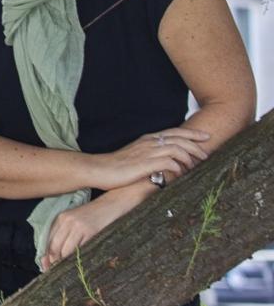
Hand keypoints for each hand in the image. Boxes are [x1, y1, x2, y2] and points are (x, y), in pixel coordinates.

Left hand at [41, 185, 146, 270]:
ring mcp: (77, 225)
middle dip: (53, 261)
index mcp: (60, 218)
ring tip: (65, 272)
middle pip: (54, 246)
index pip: (48, 240)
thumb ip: (66, 233)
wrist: (113, 204)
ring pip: (64, 250)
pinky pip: (78, 249)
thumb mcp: (77, 221)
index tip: (46, 267)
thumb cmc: (95, 216)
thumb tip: (55, 255)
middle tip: (54, 273)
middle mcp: (65, 220)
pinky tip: (77, 265)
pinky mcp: (88, 230)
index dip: (46, 255)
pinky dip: (76, 259)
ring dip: (63, 263)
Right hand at [90, 128, 209, 190]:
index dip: (191, 133)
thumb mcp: (136, 156)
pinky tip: (180, 173)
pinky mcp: (144, 164)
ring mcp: (147, 153)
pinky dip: (177, 167)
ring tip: (195, 167)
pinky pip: (168, 162)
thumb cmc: (117, 166)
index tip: (205, 136)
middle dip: (196, 145)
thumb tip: (167, 162)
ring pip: (176, 149)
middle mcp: (149, 143)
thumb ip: (151, 156)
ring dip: (189, 157)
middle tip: (207, 154)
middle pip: (179, 138)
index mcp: (147, 139)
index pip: (174, 132)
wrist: (99, 169)